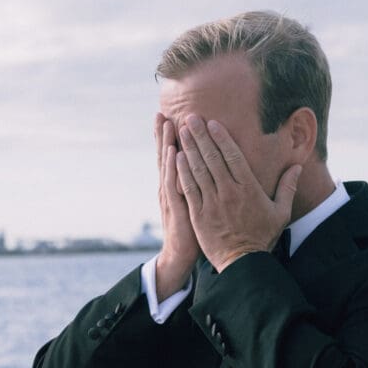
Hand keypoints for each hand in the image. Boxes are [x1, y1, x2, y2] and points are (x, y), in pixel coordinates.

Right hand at [154, 113, 200, 299]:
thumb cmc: (194, 230)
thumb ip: (199, 187)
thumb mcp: (195, 205)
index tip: (169, 117)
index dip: (170, 139)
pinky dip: (172, 167)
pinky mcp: (177, 207)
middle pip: (165, 157)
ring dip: (166, 144)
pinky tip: (171, 152)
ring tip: (165, 123)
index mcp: (175, 187)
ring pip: (168, 166)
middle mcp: (169, 189)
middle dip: (162, 135)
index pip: (172, 158)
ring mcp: (171, 198)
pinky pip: (173, 183)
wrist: (181, 255)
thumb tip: (208, 172)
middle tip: (160, 112)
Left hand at [176, 115, 301, 270]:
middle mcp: (229, 192)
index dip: (221, 137)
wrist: (243, 264)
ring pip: (198, 170)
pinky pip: (188, 189)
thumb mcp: (280, 213)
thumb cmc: (262, 238)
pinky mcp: (198, 216)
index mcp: (248, 188)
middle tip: (190, 118)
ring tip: (180, 131)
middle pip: (212, 158)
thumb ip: (287, 187)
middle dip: (200, 136)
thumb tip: (297, 166)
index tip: (212, 122)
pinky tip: (175, 157)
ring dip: (188, 149)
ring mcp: (212, 204)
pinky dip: (181, 172)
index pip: (232, 156)